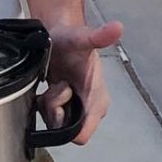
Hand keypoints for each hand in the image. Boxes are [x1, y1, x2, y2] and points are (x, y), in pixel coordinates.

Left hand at [40, 20, 123, 145]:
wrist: (59, 35)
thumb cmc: (72, 39)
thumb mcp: (81, 38)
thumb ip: (98, 36)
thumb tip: (117, 27)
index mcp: (97, 101)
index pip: (81, 134)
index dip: (66, 121)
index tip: (63, 93)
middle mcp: (88, 109)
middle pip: (64, 129)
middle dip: (54, 109)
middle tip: (55, 85)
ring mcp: (76, 110)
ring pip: (55, 124)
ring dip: (48, 105)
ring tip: (53, 83)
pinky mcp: (65, 108)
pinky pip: (49, 118)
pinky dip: (44, 104)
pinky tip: (47, 87)